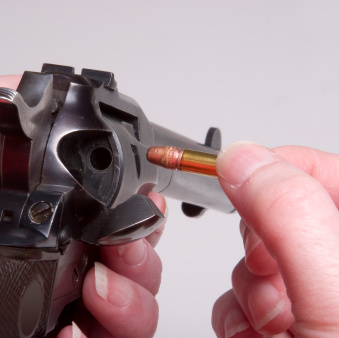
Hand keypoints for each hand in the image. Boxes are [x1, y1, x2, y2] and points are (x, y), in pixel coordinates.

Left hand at [0, 76, 164, 337]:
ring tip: (103, 292)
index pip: (113, 218)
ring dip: (128, 306)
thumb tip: (93, 117)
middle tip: (119, 259)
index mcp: (37, 199)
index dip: (136, 222)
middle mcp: (36, 248)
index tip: (140, 218)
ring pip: (110, 316)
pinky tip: (77, 329)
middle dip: (141, 267)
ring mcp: (21, 295)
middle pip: (124, 270)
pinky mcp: (3, 332)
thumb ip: (39, 114)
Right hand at [211, 142, 338, 336]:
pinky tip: (256, 335)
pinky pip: (240, 298)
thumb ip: (289, 220)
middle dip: (258, 246)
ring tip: (271, 324)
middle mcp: (335, 265)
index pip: (322, 170)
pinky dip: (235, 315)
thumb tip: (243, 159)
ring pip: (253, 261)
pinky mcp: (280, 318)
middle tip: (270, 273)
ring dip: (246, 291)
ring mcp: (309, 292)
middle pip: (279, 217)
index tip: (239, 180)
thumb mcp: (331, 300)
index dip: (276, 168)